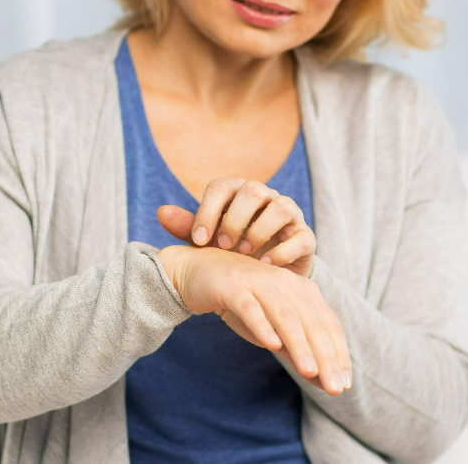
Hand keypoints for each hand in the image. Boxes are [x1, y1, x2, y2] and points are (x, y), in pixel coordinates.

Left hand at [157, 179, 315, 277]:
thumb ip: (187, 228)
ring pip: (281, 206)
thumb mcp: (207, 243)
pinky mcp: (306, 237)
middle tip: (223, 246)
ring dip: (260, 230)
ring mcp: (289, 216)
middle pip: (254, 190)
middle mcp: (266, 198)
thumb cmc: (231, 254)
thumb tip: (161, 212)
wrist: (263, 280)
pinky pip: (300, 236)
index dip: (208, 212)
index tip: (199, 242)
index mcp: (237, 193)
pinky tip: (264, 266)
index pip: (222, 187)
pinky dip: (282, 251)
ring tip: (245, 254)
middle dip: (236, 219)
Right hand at [157, 245, 351, 394]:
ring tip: (309, 371)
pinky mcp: (232, 287)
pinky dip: (262, 324)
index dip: (339, 354)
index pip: (328, 324)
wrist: (198, 273)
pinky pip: (250, 307)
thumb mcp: (274, 331)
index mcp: (302, 290)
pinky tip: (271, 344)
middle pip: (312, 321)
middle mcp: (286, 283)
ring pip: (285, 315)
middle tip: (335, 386)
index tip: (345, 384)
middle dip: (325, 356)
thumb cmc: (242, 304)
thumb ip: (298, 352)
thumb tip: (325, 382)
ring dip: (299, 344)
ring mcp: (259, 283)